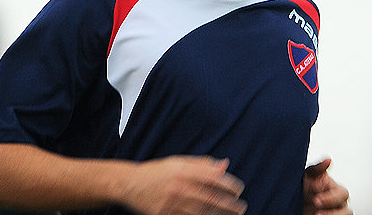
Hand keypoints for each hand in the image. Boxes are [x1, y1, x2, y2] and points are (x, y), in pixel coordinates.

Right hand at [122, 155, 246, 214]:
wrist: (130, 184)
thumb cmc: (158, 172)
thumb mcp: (179, 162)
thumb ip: (202, 164)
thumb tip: (224, 165)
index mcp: (184, 170)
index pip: (213, 177)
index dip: (228, 184)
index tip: (239, 189)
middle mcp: (179, 185)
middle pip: (210, 196)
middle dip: (229, 203)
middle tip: (242, 205)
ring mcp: (172, 202)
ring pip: (202, 211)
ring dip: (221, 214)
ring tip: (235, 214)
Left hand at [303, 158, 351, 214]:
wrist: (290, 202)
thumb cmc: (301, 189)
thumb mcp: (306, 176)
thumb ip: (317, 169)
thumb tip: (328, 160)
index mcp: (333, 189)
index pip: (342, 194)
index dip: (331, 198)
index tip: (316, 200)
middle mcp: (335, 203)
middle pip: (347, 209)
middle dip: (333, 212)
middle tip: (317, 211)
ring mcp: (333, 212)